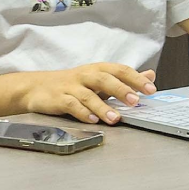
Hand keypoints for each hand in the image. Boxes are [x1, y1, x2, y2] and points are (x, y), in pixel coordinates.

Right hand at [17, 63, 157, 124]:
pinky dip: (83, 113)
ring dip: (103, 107)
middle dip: (121, 90)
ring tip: (116, 118)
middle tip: (136, 101)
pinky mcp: (58, 98)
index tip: (151, 89)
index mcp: (99, 69)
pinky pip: (71, 105)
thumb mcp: (100, 79)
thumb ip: (125, 79)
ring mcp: (71, 87)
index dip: (136, 79)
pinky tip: (93, 120)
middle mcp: (86, 75)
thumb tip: (151, 75)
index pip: (121, 70)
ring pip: (89, 95)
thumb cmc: (74, 84)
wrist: (37, 87)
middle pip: (105, 79)